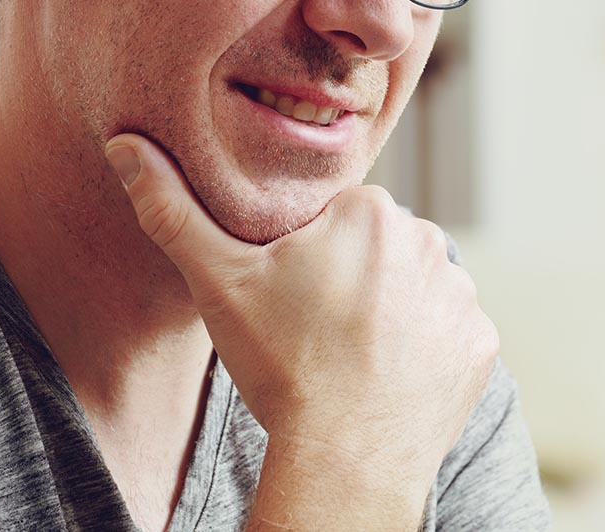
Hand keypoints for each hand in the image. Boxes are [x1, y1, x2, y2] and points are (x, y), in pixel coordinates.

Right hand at [104, 133, 498, 499]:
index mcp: (371, 211)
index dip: (308, 258)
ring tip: (353, 355)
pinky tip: (389, 375)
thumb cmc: (281, 364)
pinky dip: (423, 350)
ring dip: (391, 313)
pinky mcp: (479, 343)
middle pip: (378, 252)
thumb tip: (124, 144)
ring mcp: (462, 294)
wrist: (345, 459)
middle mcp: (429, 239)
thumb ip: (174, 209)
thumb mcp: (218, 282)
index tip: (293, 298)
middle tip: (317, 330)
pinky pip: (447, 332)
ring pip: (414, 289)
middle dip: (352, 280)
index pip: (336, 220)